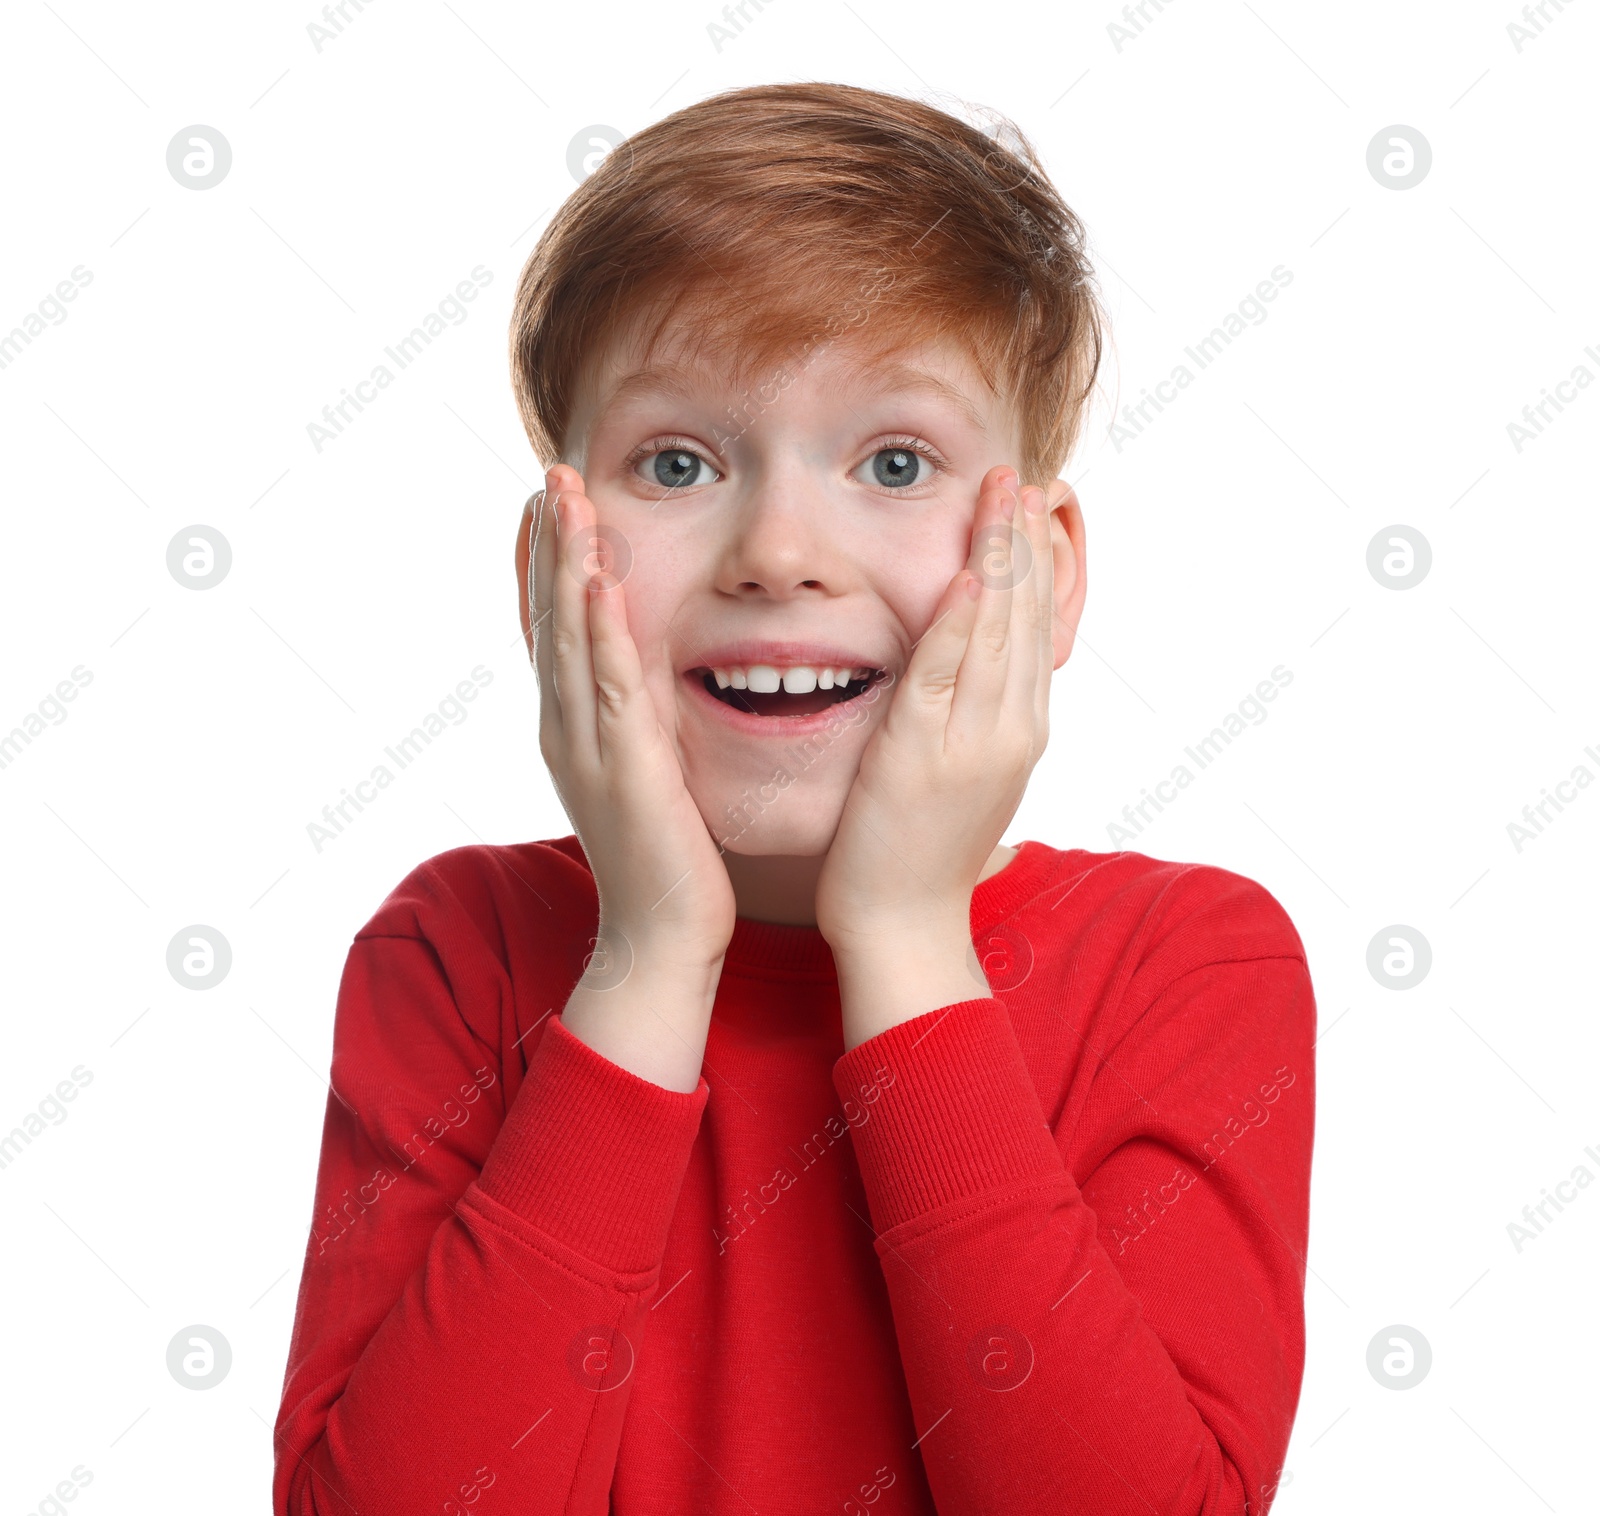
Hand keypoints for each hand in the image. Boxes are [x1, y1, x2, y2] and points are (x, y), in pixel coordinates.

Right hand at [521, 464, 735, 975]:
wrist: (661, 934)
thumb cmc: (665, 856)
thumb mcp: (645, 772)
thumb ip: (637, 722)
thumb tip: (645, 681)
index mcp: (572, 727)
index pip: (554, 628)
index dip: (548, 563)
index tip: (551, 503)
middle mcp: (566, 727)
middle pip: (550, 617)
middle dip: (550, 542)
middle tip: (550, 474)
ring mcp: (586, 744)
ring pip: (570, 637)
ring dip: (567, 562)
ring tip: (565, 496)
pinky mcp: (623, 765)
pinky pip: (608, 683)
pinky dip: (599, 628)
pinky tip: (597, 580)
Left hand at [814, 465, 1071, 1040]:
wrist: (903, 920)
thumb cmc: (921, 847)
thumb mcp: (965, 769)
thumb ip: (976, 715)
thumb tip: (977, 669)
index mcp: (1020, 726)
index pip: (1037, 625)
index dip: (1038, 562)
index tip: (1035, 505)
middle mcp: (1012, 726)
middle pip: (1027, 616)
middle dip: (1027, 542)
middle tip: (1026, 476)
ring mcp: (975, 740)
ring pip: (997, 632)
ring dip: (1000, 558)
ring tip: (1004, 495)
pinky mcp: (926, 753)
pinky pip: (946, 673)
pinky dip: (959, 621)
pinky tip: (965, 574)